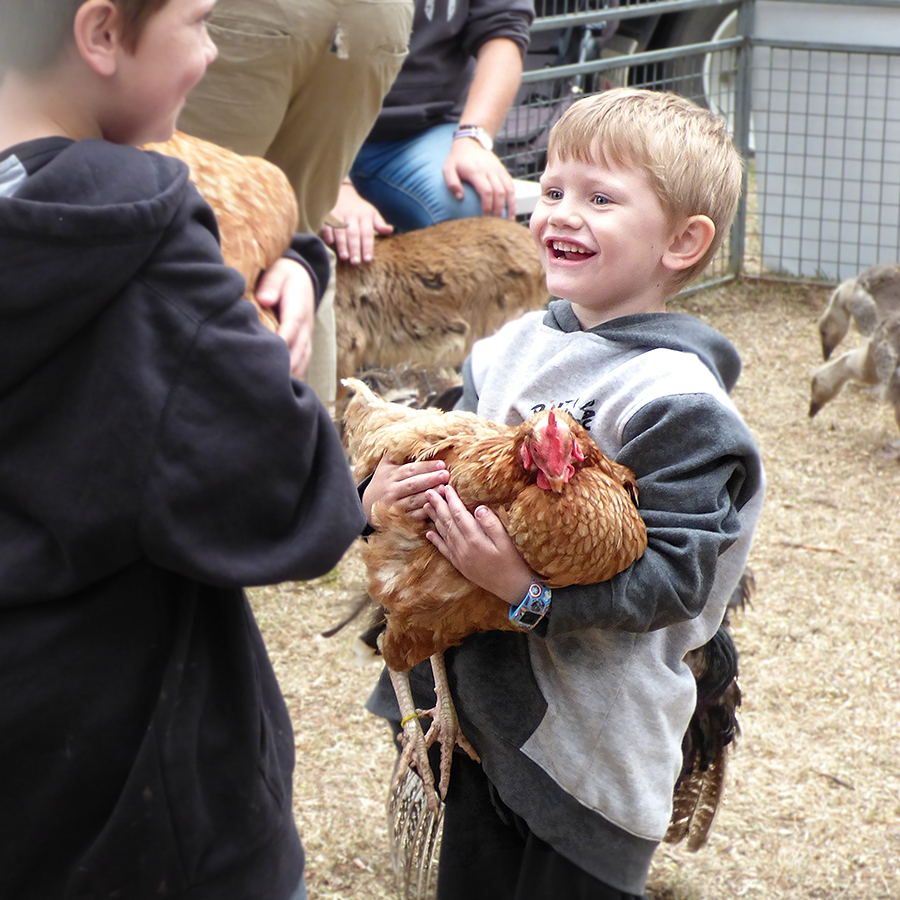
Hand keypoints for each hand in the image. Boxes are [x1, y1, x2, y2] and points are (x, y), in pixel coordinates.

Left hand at [255, 258, 314, 378]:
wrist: (303, 277)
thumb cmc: (284, 276)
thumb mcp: (277, 273)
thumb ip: (270, 285)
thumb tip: (264, 300)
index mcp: (298, 308)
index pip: (290, 329)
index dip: (281, 344)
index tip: (269, 358)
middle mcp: (305, 326)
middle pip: (298, 350)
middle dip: (285, 366)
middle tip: (267, 383)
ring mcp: (307, 336)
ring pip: (302, 359)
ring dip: (292, 374)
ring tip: (276, 391)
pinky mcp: (305, 343)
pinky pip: (303, 362)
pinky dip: (296, 375)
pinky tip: (286, 389)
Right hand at [321, 182, 393, 264]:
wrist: (342, 192)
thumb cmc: (359, 208)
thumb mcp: (372, 213)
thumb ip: (380, 224)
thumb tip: (390, 230)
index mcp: (365, 216)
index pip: (367, 233)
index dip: (367, 246)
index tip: (368, 259)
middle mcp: (352, 215)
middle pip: (353, 234)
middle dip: (355, 248)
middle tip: (355, 262)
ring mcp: (339, 215)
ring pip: (340, 231)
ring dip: (342, 244)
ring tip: (344, 257)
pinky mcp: (327, 215)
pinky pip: (327, 225)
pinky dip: (328, 234)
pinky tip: (330, 243)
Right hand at [363, 457, 450, 525]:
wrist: (367, 505)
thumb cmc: (383, 480)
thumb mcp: (385, 464)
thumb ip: (397, 453)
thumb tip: (410, 435)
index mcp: (391, 475)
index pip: (411, 470)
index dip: (426, 467)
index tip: (442, 464)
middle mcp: (392, 490)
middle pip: (413, 484)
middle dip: (430, 479)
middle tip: (446, 475)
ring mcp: (395, 506)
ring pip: (414, 501)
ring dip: (430, 496)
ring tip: (444, 490)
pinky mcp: (399, 519)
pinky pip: (413, 516)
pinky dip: (424, 513)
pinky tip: (436, 507)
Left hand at [424, 484, 533, 602]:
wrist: (512, 589)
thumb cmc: (513, 563)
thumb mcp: (507, 541)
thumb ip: (491, 524)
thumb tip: (478, 508)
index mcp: (475, 540)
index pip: (459, 514)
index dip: (451, 500)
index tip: (446, 487)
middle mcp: (463, 548)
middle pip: (447, 522)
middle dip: (438, 506)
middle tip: (428, 491)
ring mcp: (460, 558)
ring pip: (443, 534)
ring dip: (434, 519)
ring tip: (426, 506)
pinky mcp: (460, 565)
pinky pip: (444, 550)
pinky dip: (435, 540)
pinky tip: (428, 532)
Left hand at [443, 139, 516, 218]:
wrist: (470, 143)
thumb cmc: (457, 160)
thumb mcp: (448, 169)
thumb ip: (451, 183)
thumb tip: (460, 198)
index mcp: (477, 171)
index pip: (486, 191)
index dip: (487, 206)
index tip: (485, 218)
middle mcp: (490, 171)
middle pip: (500, 192)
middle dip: (499, 209)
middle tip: (496, 223)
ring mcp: (499, 170)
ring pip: (509, 190)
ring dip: (510, 206)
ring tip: (508, 220)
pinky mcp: (503, 171)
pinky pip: (511, 186)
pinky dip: (513, 199)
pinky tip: (512, 210)